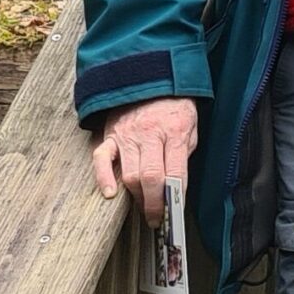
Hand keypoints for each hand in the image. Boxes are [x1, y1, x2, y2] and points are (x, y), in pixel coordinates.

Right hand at [91, 96, 197, 221]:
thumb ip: (183, 152)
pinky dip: (103, 178)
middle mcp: (150, 134)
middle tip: (155, 218)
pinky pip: (102, 159)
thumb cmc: (175, 104)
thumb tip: (176, 183)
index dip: (173, 197)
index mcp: (174, 130)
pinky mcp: (111, 135)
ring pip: (128, 174)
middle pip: (149, 177)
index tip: (173, 214)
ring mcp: (128, 135)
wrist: (152, 74)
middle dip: (152, 204)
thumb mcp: (191, 125)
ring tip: (142, 207)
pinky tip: (110, 193)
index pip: (174, 172)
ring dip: (135, 197)